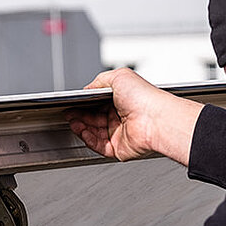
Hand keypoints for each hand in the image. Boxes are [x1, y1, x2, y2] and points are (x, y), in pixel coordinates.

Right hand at [67, 68, 202, 165]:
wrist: (156, 119)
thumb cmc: (145, 97)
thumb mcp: (119, 77)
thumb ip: (99, 82)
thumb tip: (87, 89)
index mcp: (122, 100)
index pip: (97, 104)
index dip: (83, 104)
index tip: (72, 103)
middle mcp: (121, 117)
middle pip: (93, 119)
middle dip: (79, 116)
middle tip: (69, 112)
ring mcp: (120, 133)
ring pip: (93, 133)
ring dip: (81, 127)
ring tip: (73, 121)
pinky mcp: (119, 148)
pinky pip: (99, 146)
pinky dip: (88, 139)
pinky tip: (82, 131)